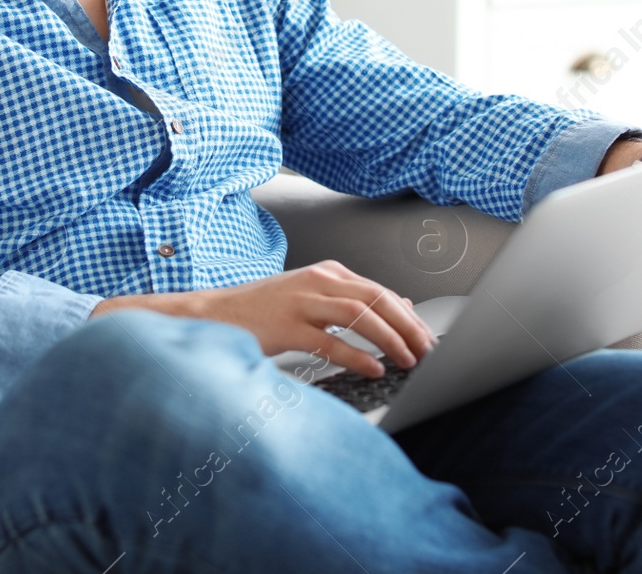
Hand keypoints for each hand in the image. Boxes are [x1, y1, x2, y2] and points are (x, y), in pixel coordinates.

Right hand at [89, 260, 436, 378]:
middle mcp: (317, 280)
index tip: (427, 337)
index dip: (408, 315)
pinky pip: (330, 341)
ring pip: (358, 315)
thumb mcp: (313, 299)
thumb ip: (353, 301)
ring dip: (389, 339)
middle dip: (407, 326)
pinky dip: (356, 355)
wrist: (214, 315)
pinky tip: (373, 368)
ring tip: (408, 359)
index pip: (380, 291)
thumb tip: (401, 305)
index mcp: (327, 273)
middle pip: (375, 298)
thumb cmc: (264, 312)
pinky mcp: (286, 325)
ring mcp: (300, 301)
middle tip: (427, 350)